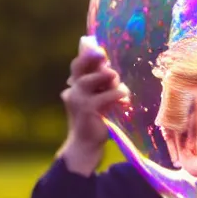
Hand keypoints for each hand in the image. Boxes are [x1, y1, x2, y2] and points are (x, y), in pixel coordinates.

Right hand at [57, 36, 130, 175]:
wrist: (85, 144)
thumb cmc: (94, 120)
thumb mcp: (95, 99)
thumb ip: (99, 84)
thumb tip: (109, 66)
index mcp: (73, 86)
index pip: (78, 65)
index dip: (89, 56)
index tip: (101, 52)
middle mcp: (72, 90)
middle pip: (84, 68)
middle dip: (100, 66)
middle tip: (114, 75)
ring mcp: (78, 99)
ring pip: (97, 77)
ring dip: (112, 81)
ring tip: (121, 90)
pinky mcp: (87, 108)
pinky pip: (109, 94)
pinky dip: (119, 95)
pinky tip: (124, 100)